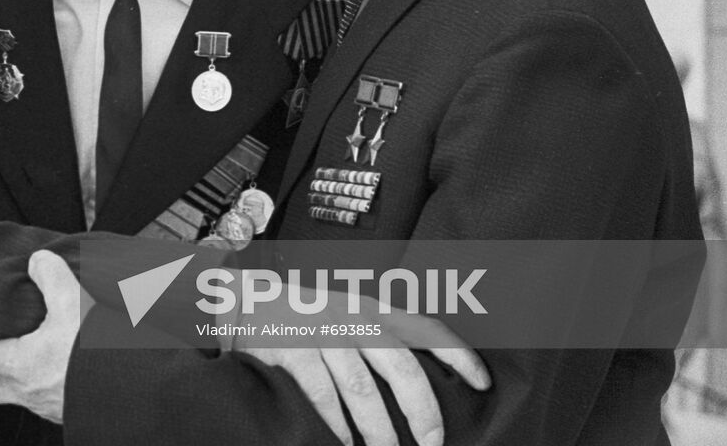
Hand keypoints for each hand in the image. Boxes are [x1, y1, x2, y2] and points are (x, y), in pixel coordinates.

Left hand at [0, 250, 88, 423]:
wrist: (141, 394)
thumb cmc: (103, 357)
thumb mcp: (76, 304)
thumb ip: (52, 278)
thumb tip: (37, 261)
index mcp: (18, 364)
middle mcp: (26, 390)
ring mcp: (48, 405)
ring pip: (14, 392)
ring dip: (14, 373)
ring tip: (30, 347)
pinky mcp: (71, 410)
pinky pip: (46, 396)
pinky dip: (47, 378)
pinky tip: (65, 361)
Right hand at [233, 297, 489, 445]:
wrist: (242, 296)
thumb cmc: (301, 315)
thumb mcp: (344, 314)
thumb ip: (377, 336)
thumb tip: (422, 380)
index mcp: (369, 308)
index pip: (425, 326)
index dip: (459, 353)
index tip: (484, 383)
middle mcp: (350, 317)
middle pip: (401, 367)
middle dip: (424, 412)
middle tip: (433, 445)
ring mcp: (321, 333)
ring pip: (363, 391)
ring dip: (380, 432)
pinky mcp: (291, 350)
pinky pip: (321, 395)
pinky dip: (336, 426)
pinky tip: (344, 444)